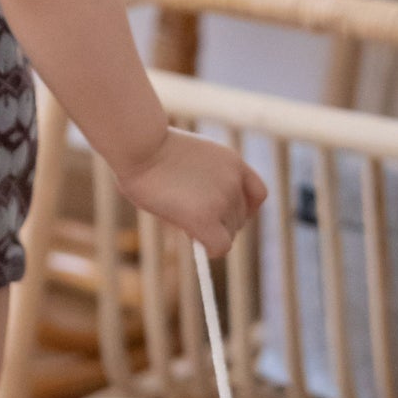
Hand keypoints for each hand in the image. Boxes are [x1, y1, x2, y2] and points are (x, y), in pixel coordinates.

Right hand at [116, 129, 266, 256]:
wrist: (140, 146)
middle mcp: (233, 180)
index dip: (241, 209)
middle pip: (239, 220)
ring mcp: (222, 198)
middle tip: (191, 219)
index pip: (257, 194)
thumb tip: (201, 216)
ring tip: (182, 221)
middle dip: (218, 223)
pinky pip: (220, 247)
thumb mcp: (190, 162)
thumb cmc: (150, 151)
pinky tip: (195, 242)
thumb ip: (205, 183)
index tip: (222, 213)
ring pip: (228, 234)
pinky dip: (210, 250)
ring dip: (209, 234)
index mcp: (232, 162)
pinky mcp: (206, 217)